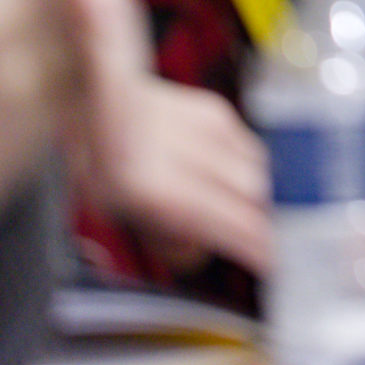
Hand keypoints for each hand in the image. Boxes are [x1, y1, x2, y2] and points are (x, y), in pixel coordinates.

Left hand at [73, 75, 272, 275]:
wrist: (98, 103)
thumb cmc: (105, 165)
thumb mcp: (122, 213)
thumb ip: (168, 238)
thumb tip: (205, 253)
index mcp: (154, 186)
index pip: (227, 221)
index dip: (255, 246)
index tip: (267, 261)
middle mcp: (185, 152)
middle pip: (252, 195)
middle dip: (256, 222)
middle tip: (251, 239)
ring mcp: (205, 125)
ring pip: (258, 171)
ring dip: (252, 196)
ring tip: (234, 208)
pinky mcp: (217, 111)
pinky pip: (251, 149)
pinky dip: (246, 170)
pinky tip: (226, 177)